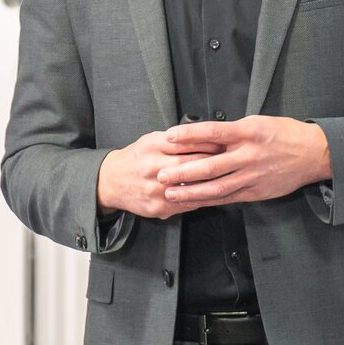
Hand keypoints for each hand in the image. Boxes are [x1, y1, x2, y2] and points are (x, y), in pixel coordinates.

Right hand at [98, 129, 218, 218]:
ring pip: (191, 186)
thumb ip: (176, 140)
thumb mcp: (150, 140)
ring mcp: (155, 189)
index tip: (225, 142)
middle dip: (214, 162)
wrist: (112, 182)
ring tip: (227, 177)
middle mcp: (152, 167)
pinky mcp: (158, 206)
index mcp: (152, 146)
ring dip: (212, 183)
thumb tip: (207, 138)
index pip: (187, 142)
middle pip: (191, 164)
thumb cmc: (136, 158)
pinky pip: (187, 203)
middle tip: (231, 160)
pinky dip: (203, 198)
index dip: (209, 143)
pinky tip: (214, 194)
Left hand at [156, 117, 331, 207]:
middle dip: (183, 172)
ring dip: (191, 192)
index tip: (169, 136)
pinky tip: (193, 202)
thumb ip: (232, 131)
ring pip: (217, 187)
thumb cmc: (284, 134)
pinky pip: (228, 197)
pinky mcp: (256, 192)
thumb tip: (202, 135)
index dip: (189, 135)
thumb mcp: (258, 122)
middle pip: (211, 165)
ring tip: (170, 194)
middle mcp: (250, 155)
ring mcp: (253, 176)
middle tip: (161, 175)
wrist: (314, 153)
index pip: (213, 132)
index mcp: (249, 132)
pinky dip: (208, 200)